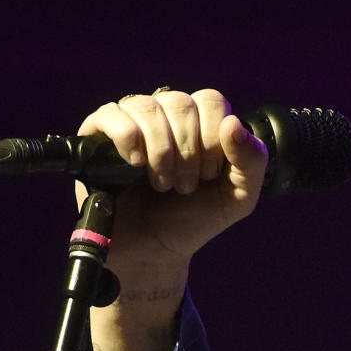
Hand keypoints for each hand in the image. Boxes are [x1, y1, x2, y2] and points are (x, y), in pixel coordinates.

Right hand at [76, 87, 266, 292]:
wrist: (154, 250)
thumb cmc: (193, 220)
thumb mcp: (237, 197)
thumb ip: (252, 161)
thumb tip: (232, 123)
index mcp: (198, 121)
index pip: (210, 101)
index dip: (213, 139)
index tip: (209, 175)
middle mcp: (164, 113)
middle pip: (180, 103)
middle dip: (188, 154)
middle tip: (185, 187)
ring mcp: (130, 120)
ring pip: (148, 108)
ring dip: (161, 154)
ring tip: (162, 185)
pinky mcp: (98, 133)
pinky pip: (113, 115)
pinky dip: (129, 139)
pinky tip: (135, 166)